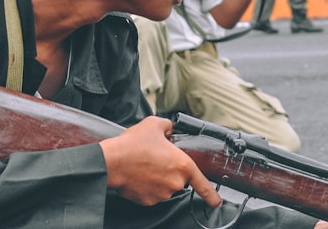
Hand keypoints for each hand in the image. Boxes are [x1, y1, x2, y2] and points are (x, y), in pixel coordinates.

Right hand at [99, 116, 220, 207]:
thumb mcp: (155, 124)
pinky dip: (147, 186)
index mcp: (182, 165)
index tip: (216, 202)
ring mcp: (162, 194)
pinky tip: (138, 174)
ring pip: (164, 186)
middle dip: (169, 170)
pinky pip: (152, 193)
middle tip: (155, 158)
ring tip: (143, 164)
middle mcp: (175, 182)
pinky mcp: (148, 201)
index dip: (211, 195)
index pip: (203, 184)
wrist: (111, 162)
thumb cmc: (133, 144)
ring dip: (157, 178)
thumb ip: (169, 126)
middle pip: (178, 179)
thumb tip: (170, 130)